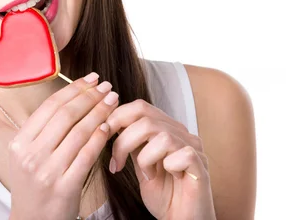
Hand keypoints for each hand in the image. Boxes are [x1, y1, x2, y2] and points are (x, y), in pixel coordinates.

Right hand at [8, 73, 118, 219]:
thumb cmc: (35, 186)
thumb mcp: (27, 156)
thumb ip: (42, 130)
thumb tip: (72, 97)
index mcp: (19, 143)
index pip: (50, 107)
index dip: (73, 89)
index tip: (91, 79)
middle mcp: (30, 156)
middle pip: (65, 115)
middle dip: (89, 97)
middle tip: (106, 86)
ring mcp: (47, 172)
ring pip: (78, 132)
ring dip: (99, 113)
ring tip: (112, 101)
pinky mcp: (64, 187)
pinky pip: (87, 155)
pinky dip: (99, 138)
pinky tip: (108, 127)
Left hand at [105, 99, 215, 219]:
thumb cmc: (165, 195)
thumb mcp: (140, 164)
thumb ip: (132, 144)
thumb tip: (110, 123)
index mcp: (166, 129)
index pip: (140, 107)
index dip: (117, 117)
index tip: (102, 137)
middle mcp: (181, 133)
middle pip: (146, 116)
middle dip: (123, 140)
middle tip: (116, 162)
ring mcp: (193, 148)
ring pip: (161, 135)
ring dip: (145, 158)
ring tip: (147, 175)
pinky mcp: (201, 165)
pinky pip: (182, 154)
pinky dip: (168, 166)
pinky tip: (168, 177)